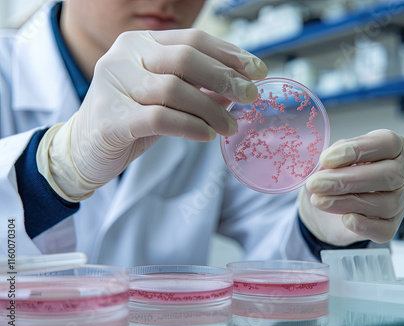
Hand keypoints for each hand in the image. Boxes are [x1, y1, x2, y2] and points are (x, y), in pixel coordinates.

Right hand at [37, 29, 267, 201]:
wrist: (85, 148)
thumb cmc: (130, 117)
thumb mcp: (167, 97)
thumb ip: (197, 88)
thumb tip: (237, 89)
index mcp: (141, 43)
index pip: (193, 39)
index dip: (230, 54)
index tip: (258, 71)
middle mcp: (125, 56)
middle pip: (185, 58)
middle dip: (225, 77)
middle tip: (250, 97)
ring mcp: (114, 84)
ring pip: (174, 89)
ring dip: (211, 109)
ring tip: (230, 127)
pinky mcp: (111, 118)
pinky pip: (160, 118)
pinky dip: (190, 126)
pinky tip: (208, 135)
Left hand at [299, 129, 403, 244]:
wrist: (325, 204)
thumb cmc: (333, 172)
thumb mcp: (331, 157)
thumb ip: (333, 156)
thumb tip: (328, 164)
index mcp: (395, 147)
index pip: (387, 143)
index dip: (356, 150)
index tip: (326, 159)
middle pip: (390, 175)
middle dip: (347, 180)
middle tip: (315, 183)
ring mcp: (402, 201)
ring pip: (387, 204)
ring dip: (347, 202)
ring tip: (318, 200)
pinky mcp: (392, 226)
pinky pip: (384, 230)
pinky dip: (363, 225)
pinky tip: (344, 218)